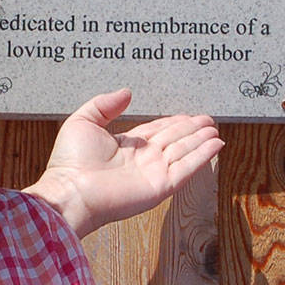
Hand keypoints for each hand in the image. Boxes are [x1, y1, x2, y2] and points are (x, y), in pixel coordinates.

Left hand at [32, 89, 221, 236]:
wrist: (70, 191)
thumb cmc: (70, 161)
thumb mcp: (83, 121)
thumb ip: (105, 105)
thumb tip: (126, 92)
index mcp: (126, 146)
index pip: (157, 131)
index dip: (174, 122)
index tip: (189, 116)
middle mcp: (143, 159)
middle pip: (174, 139)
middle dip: (192, 129)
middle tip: (209, 120)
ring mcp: (153, 173)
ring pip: (184, 151)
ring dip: (200, 140)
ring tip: (215, 129)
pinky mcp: (160, 186)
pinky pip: (186, 168)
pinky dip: (202, 156)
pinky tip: (215, 145)